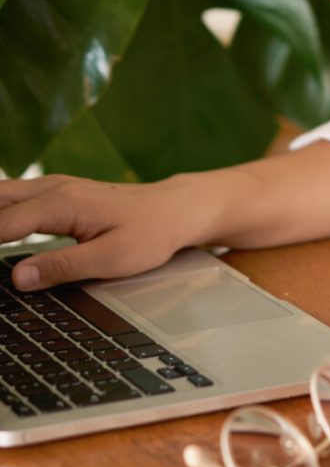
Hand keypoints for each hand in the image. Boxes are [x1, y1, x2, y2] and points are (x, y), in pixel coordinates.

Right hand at [0, 173, 204, 289]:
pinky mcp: (55, 195)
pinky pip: (11, 200)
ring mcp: (53, 188)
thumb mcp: (112, 259)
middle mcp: (52, 188)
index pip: (0, 226)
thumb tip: (17, 278)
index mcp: (62, 203)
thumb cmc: (151, 233)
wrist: (175, 209)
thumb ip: (63, 267)